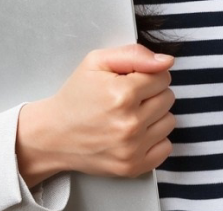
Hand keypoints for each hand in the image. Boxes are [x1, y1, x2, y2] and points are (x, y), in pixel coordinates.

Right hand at [16, 44, 174, 185]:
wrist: (53, 135)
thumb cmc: (76, 96)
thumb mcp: (97, 61)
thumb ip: (134, 54)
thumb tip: (166, 61)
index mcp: (123, 94)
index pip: (163, 76)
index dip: (148, 74)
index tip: (131, 79)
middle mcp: (130, 124)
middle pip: (168, 98)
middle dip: (152, 93)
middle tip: (129, 97)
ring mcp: (131, 149)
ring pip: (169, 121)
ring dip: (155, 115)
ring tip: (131, 114)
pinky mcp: (132, 168)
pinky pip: (165, 147)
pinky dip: (155, 139)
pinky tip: (136, 133)